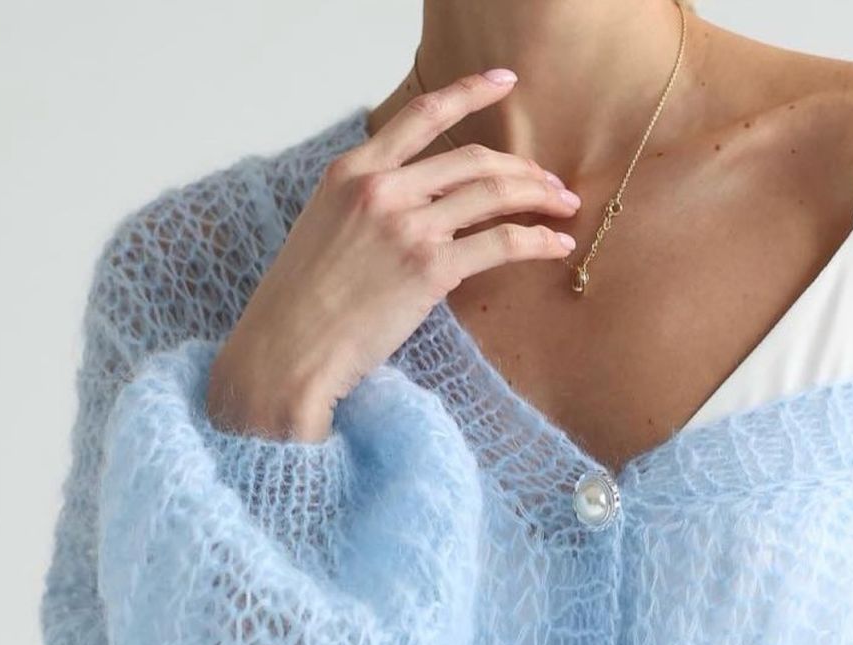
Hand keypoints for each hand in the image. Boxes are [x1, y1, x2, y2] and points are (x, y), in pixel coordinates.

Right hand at [208, 68, 581, 440]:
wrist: (288, 353)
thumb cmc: (301, 306)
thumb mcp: (323, 230)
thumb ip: (366, 205)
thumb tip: (413, 206)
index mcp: (352, 172)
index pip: (422, 114)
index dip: (470, 92)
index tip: (504, 84)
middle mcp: (382, 188)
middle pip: (472, 159)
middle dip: (522, 168)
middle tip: (551, 183)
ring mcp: (407, 226)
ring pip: (492, 193)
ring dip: (538, 197)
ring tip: (563, 208)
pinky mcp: (430, 269)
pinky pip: (501, 242)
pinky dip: (536, 240)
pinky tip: (555, 245)